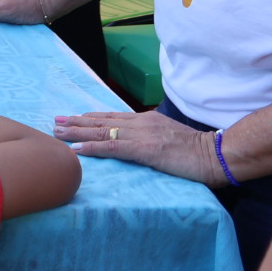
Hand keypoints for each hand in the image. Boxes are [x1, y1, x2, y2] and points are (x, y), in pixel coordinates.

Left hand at [53, 109, 222, 185]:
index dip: (89, 117)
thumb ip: (152, 136)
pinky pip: (112, 147)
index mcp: (146, 120)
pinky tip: (77, 150)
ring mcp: (141, 135)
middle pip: (101, 120)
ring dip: (76, 132)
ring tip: (57, 132)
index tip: (71, 118)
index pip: (112, 117)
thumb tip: (137, 141)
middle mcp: (139, 123)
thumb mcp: (169, 137)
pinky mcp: (144, 149)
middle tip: (55, 122)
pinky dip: (92, 147)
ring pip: (101, 130)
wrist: (216, 153)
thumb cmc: (197, 150)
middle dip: (76, 122)